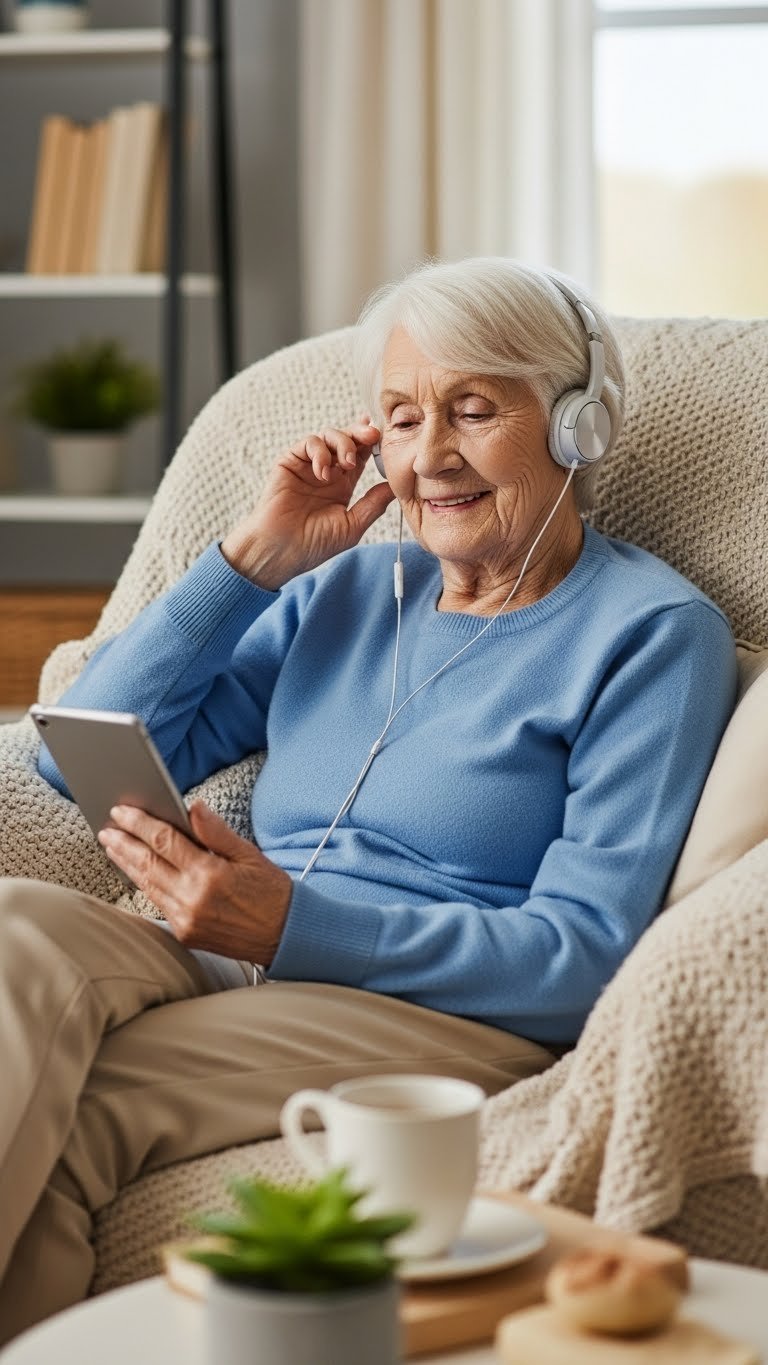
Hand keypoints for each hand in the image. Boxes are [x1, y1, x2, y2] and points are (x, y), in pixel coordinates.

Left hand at [98, 801, 291, 964]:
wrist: (285, 935)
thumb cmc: (271, 892)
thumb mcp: (249, 854)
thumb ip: (216, 832)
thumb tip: (192, 807)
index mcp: (210, 874)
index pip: (164, 841)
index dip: (140, 823)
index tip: (122, 811)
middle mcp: (192, 898)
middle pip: (147, 863)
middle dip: (123, 843)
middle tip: (106, 827)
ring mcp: (186, 919)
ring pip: (147, 884)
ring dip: (126, 863)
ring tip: (112, 845)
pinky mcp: (185, 934)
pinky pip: (157, 903)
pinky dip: (143, 884)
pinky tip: (135, 871)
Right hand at [220, 416, 395, 588]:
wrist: (280, 551)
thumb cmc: (313, 545)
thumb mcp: (352, 526)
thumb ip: (373, 504)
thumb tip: (396, 485)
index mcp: (343, 485)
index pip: (362, 455)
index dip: (374, 443)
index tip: (387, 437)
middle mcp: (327, 472)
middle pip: (348, 439)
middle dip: (363, 433)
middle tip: (373, 436)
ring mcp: (308, 465)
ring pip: (330, 436)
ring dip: (343, 443)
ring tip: (347, 464)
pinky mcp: (290, 462)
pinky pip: (309, 443)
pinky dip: (320, 452)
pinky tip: (323, 473)